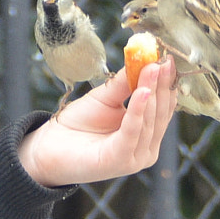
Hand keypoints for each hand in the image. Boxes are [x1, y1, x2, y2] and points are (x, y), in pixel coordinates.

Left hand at [16, 58, 177, 186]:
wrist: (51, 146)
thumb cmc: (80, 123)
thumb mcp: (106, 97)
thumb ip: (125, 83)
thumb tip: (144, 59)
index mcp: (146, 133)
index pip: (163, 106)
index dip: (166, 82)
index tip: (168, 57)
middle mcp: (146, 148)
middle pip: (159, 113)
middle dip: (162, 84)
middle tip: (164, 59)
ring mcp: (135, 157)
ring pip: (148, 121)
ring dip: (151, 93)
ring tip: (153, 68)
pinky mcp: (120, 161)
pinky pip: (132, 132)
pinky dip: (138, 111)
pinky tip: (142, 91)